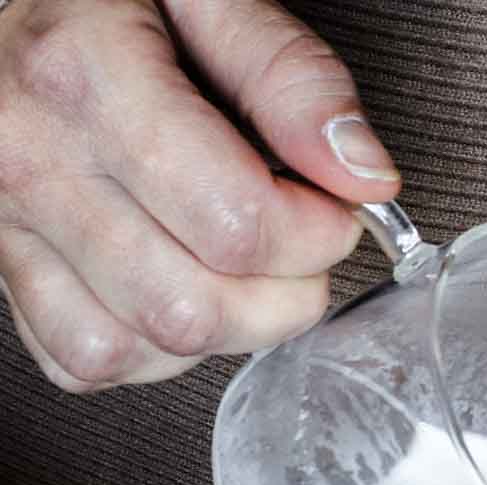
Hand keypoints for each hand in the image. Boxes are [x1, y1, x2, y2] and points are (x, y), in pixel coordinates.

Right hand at [0, 0, 399, 390]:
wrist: (12, 3)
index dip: (315, 235)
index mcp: (84, 75)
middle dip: (281, 296)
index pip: (236, 225)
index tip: (332, 211)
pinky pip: (86, 360)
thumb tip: (363, 174)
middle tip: (298, 247)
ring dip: (223, 330)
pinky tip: (176, 290)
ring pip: (143, 347)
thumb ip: (291, 76)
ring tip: (240, 266)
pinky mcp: (4, 269)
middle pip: (193, 309)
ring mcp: (11, 222)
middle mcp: (35, 159)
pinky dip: (150, 351)